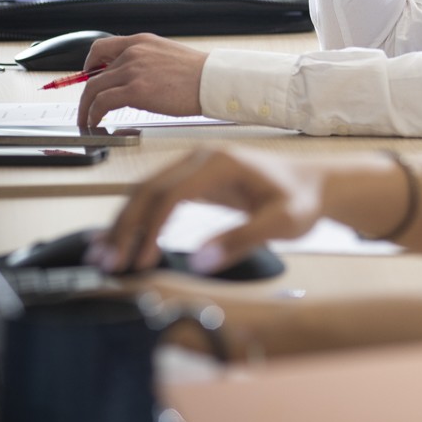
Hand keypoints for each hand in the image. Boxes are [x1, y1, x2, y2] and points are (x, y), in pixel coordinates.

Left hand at [76, 33, 208, 127]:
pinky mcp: (135, 91)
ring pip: (94, 89)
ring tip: (87, 119)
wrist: (213, 80)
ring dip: (86, 107)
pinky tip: (95, 121)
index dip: (89, 63)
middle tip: (86, 106)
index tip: (88, 74)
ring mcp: (132, 71)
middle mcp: (133, 53)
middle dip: (87, 94)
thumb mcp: (168, 56)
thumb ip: (147, 61)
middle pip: (95, 74)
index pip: (101, 47)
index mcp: (141, 42)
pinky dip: (93, 113)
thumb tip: (134, 79)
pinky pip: (102, 102)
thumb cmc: (199, 74)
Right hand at [91, 145, 324, 274]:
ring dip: (124, 223)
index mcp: (220, 163)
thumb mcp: (282, 223)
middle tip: (107, 263)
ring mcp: (197, 166)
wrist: (316, 185)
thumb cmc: (303, 200)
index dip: (150, 230)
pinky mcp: (197, 179)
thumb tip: (200, 261)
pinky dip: (138, 219)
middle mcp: (203, 158)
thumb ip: (242, 240)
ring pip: (146, 192)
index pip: (171, 195)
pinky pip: (158, 196)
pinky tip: (125, 241)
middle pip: (149, 190)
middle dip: (125, 227)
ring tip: (105, 256)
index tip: (140, 262)